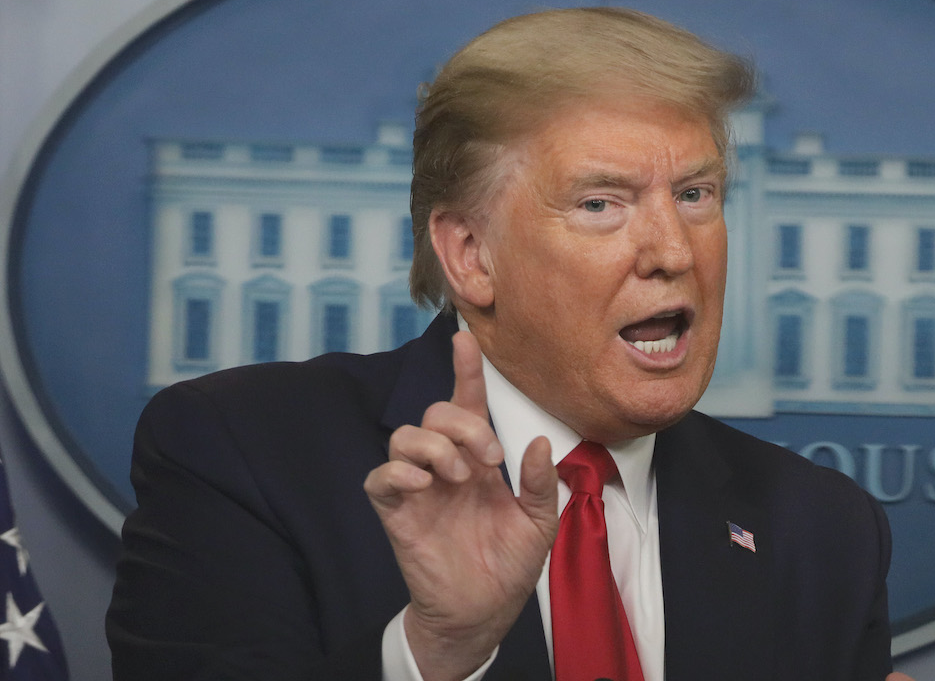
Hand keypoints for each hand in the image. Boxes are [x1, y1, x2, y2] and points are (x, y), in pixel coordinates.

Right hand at [364, 331, 559, 680]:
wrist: (484, 610)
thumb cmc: (509, 562)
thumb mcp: (540, 521)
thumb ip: (541, 482)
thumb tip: (537, 442)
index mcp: (479, 459)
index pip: (468, 404)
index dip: (466, 371)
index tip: (466, 338)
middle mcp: (446, 465)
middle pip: (436, 412)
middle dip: (463, 423)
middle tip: (490, 457)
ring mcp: (418, 487)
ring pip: (404, 435)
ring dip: (435, 446)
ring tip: (460, 476)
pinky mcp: (397, 512)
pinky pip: (380, 478)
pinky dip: (399, 471)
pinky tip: (425, 484)